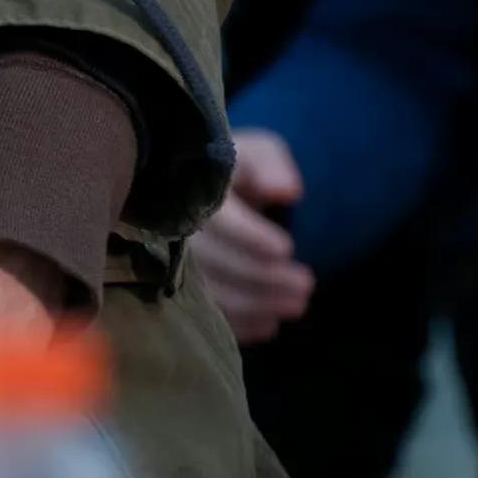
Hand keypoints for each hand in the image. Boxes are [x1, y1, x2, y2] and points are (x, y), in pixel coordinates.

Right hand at [189, 128, 312, 345]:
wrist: (203, 192)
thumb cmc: (238, 174)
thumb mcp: (256, 152)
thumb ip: (271, 164)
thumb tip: (287, 191)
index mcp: (189, 191)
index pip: (217, 220)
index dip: (251, 238)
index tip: (286, 248)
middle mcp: (172, 232)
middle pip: (217, 265)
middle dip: (265, 279)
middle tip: (306, 284)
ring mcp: (171, 267)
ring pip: (214, 295)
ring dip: (260, 305)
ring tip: (298, 304)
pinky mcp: (181, 294)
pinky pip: (207, 315)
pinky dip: (241, 325)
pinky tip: (270, 324)